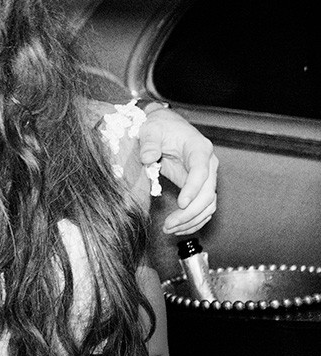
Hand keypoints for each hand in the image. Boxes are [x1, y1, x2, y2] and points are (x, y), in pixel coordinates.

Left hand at [137, 107, 217, 234]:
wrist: (165, 125)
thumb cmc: (160, 126)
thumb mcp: (151, 129)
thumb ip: (149, 142)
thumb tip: (148, 158)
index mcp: (199, 149)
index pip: (202, 172)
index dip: (193, 189)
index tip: (181, 203)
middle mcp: (208, 164)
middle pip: (208, 193)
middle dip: (190, 212)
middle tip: (169, 225)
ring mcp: (206, 177)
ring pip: (208, 205)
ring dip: (191, 220)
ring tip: (170, 229)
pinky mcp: (199, 187)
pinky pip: (203, 208)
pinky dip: (193, 220)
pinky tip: (178, 228)